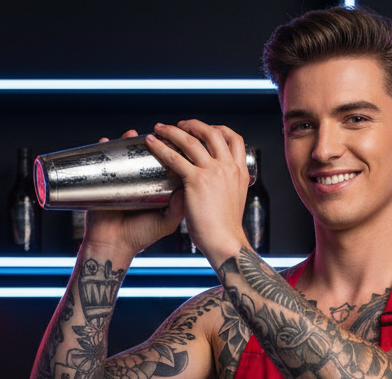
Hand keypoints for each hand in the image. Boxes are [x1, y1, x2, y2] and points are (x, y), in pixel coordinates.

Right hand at [82, 129, 185, 258]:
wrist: (112, 244)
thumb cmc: (140, 236)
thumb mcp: (165, 223)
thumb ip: (178, 208)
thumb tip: (190, 184)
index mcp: (157, 190)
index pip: (166, 166)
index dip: (171, 154)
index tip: (176, 144)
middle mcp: (141, 182)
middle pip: (147, 155)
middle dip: (151, 143)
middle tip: (154, 135)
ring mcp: (122, 179)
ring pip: (126, 154)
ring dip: (129, 141)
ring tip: (133, 135)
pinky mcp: (103, 179)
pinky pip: (103, 159)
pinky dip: (105, 147)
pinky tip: (108, 141)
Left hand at [144, 119, 250, 265]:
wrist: (224, 242)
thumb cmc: (225, 229)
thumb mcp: (234, 201)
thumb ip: (226, 187)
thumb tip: (216, 184)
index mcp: (239, 172)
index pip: (235, 139)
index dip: (219, 130)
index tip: (207, 130)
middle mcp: (228, 167)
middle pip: (213, 133)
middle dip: (195, 125)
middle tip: (181, 126)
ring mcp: (213, 172)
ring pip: (192, 140)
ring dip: (174, 130)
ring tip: (161, 128)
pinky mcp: (197, 180)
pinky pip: (175, 157)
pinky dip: (161, 147)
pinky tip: (152, 143)